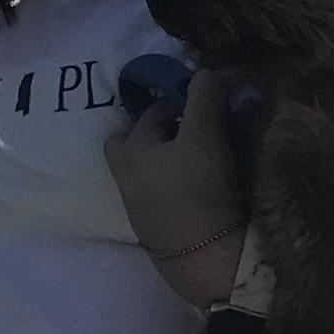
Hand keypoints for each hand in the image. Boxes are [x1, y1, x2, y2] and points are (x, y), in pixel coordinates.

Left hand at [104, 70, 244, 306]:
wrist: (205, 263)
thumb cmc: (200, 192)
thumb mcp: (206, 137)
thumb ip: (205, 97)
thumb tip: (209, 70)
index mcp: (130, 148)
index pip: (156, 110)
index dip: (182, 102)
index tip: (208, 105)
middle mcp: (124, 175)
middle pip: (137, 139)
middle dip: (163, 129)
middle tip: (196, 130)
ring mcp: (136, 206)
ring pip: (147, 168)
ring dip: (167, 157)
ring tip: (199, 158)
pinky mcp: (153, 231)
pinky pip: (159, 194)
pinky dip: (174, 183)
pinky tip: (198, 187)